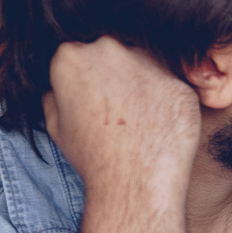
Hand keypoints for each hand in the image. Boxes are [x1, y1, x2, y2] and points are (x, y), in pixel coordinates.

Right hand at [42, 37, 201, 196]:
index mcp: (72, 56)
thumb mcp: (55, 126)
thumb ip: (53, 97)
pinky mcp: (179, 80)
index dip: (86, 79)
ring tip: (140, 120)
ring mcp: (148, 62)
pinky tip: (160, 126)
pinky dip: (167, 102)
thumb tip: (56, 89)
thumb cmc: (93, 158)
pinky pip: (171, 86)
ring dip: (142, 85)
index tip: (94, 99)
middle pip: (112, 54)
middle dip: (115, 76)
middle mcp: (110, 49)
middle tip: (118, 110)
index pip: (78, 55)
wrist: (135, 183)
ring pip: (144, 65)